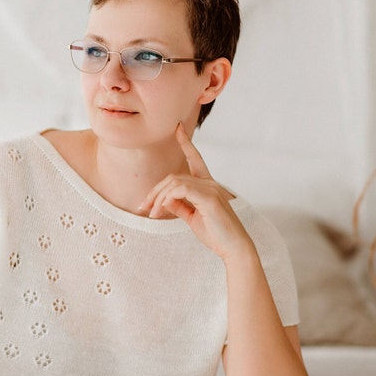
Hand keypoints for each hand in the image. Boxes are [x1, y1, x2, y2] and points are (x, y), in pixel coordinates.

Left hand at [139, 124, 252, 259]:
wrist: (233, 247)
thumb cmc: (215, 234)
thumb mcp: (192, 217)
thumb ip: (179, 206)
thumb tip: (164, 200)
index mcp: (207, 185)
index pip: (195, 159)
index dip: (186, 143)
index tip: (178, 128)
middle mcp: (210, 183)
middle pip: (174, 176)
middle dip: (155, 191)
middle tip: (143, 207)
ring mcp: (211, 188)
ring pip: (175, 182)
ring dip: (158, 197)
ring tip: (151, 213)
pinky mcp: (209, 197)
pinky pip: (181, 190)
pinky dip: (167, 198)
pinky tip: (161, 210)